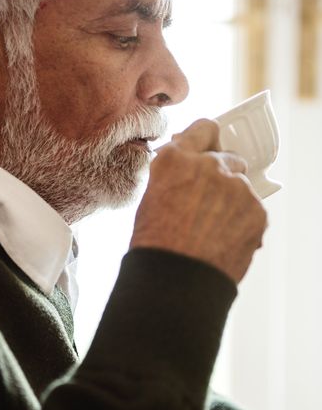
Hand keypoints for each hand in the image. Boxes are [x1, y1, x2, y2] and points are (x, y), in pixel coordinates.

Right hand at [131, 119, 266, 282]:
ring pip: (242, 187)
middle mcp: (208, 165)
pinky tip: (224, 241)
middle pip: (228, 158)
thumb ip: (175, 176)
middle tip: (209, 203)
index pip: (204, 129)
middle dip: (223, 176)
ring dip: (233, 202)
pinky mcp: (257, 210)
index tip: (210, 149)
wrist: (176, 280)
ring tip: (213, 231)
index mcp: (175, 159)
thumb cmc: (156, 245)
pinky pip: (253, 210)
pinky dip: (243, 223)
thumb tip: (189, 169)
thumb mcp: (152, 199)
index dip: (207, 140)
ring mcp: (236, 187)